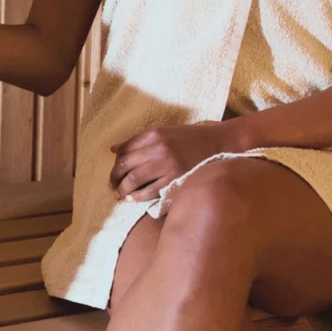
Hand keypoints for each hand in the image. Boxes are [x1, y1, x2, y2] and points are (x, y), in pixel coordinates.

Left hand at [109, 122, 240, 201]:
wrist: (218, 143)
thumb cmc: (189, 138)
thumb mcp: (163, 132)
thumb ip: (138, 140)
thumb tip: (113, 149)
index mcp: (153, 134)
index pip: (124, 150)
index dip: (114, 164)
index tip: (114, 172)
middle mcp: (158, 148)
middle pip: (125, 165)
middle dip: (114, 178)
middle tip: (112, 186)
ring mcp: (167, 165)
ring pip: (134, 179)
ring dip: (123, 189)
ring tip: (120, 194)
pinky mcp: (176, 179)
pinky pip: (150, 191)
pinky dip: (138, 196)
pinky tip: (133, 199)